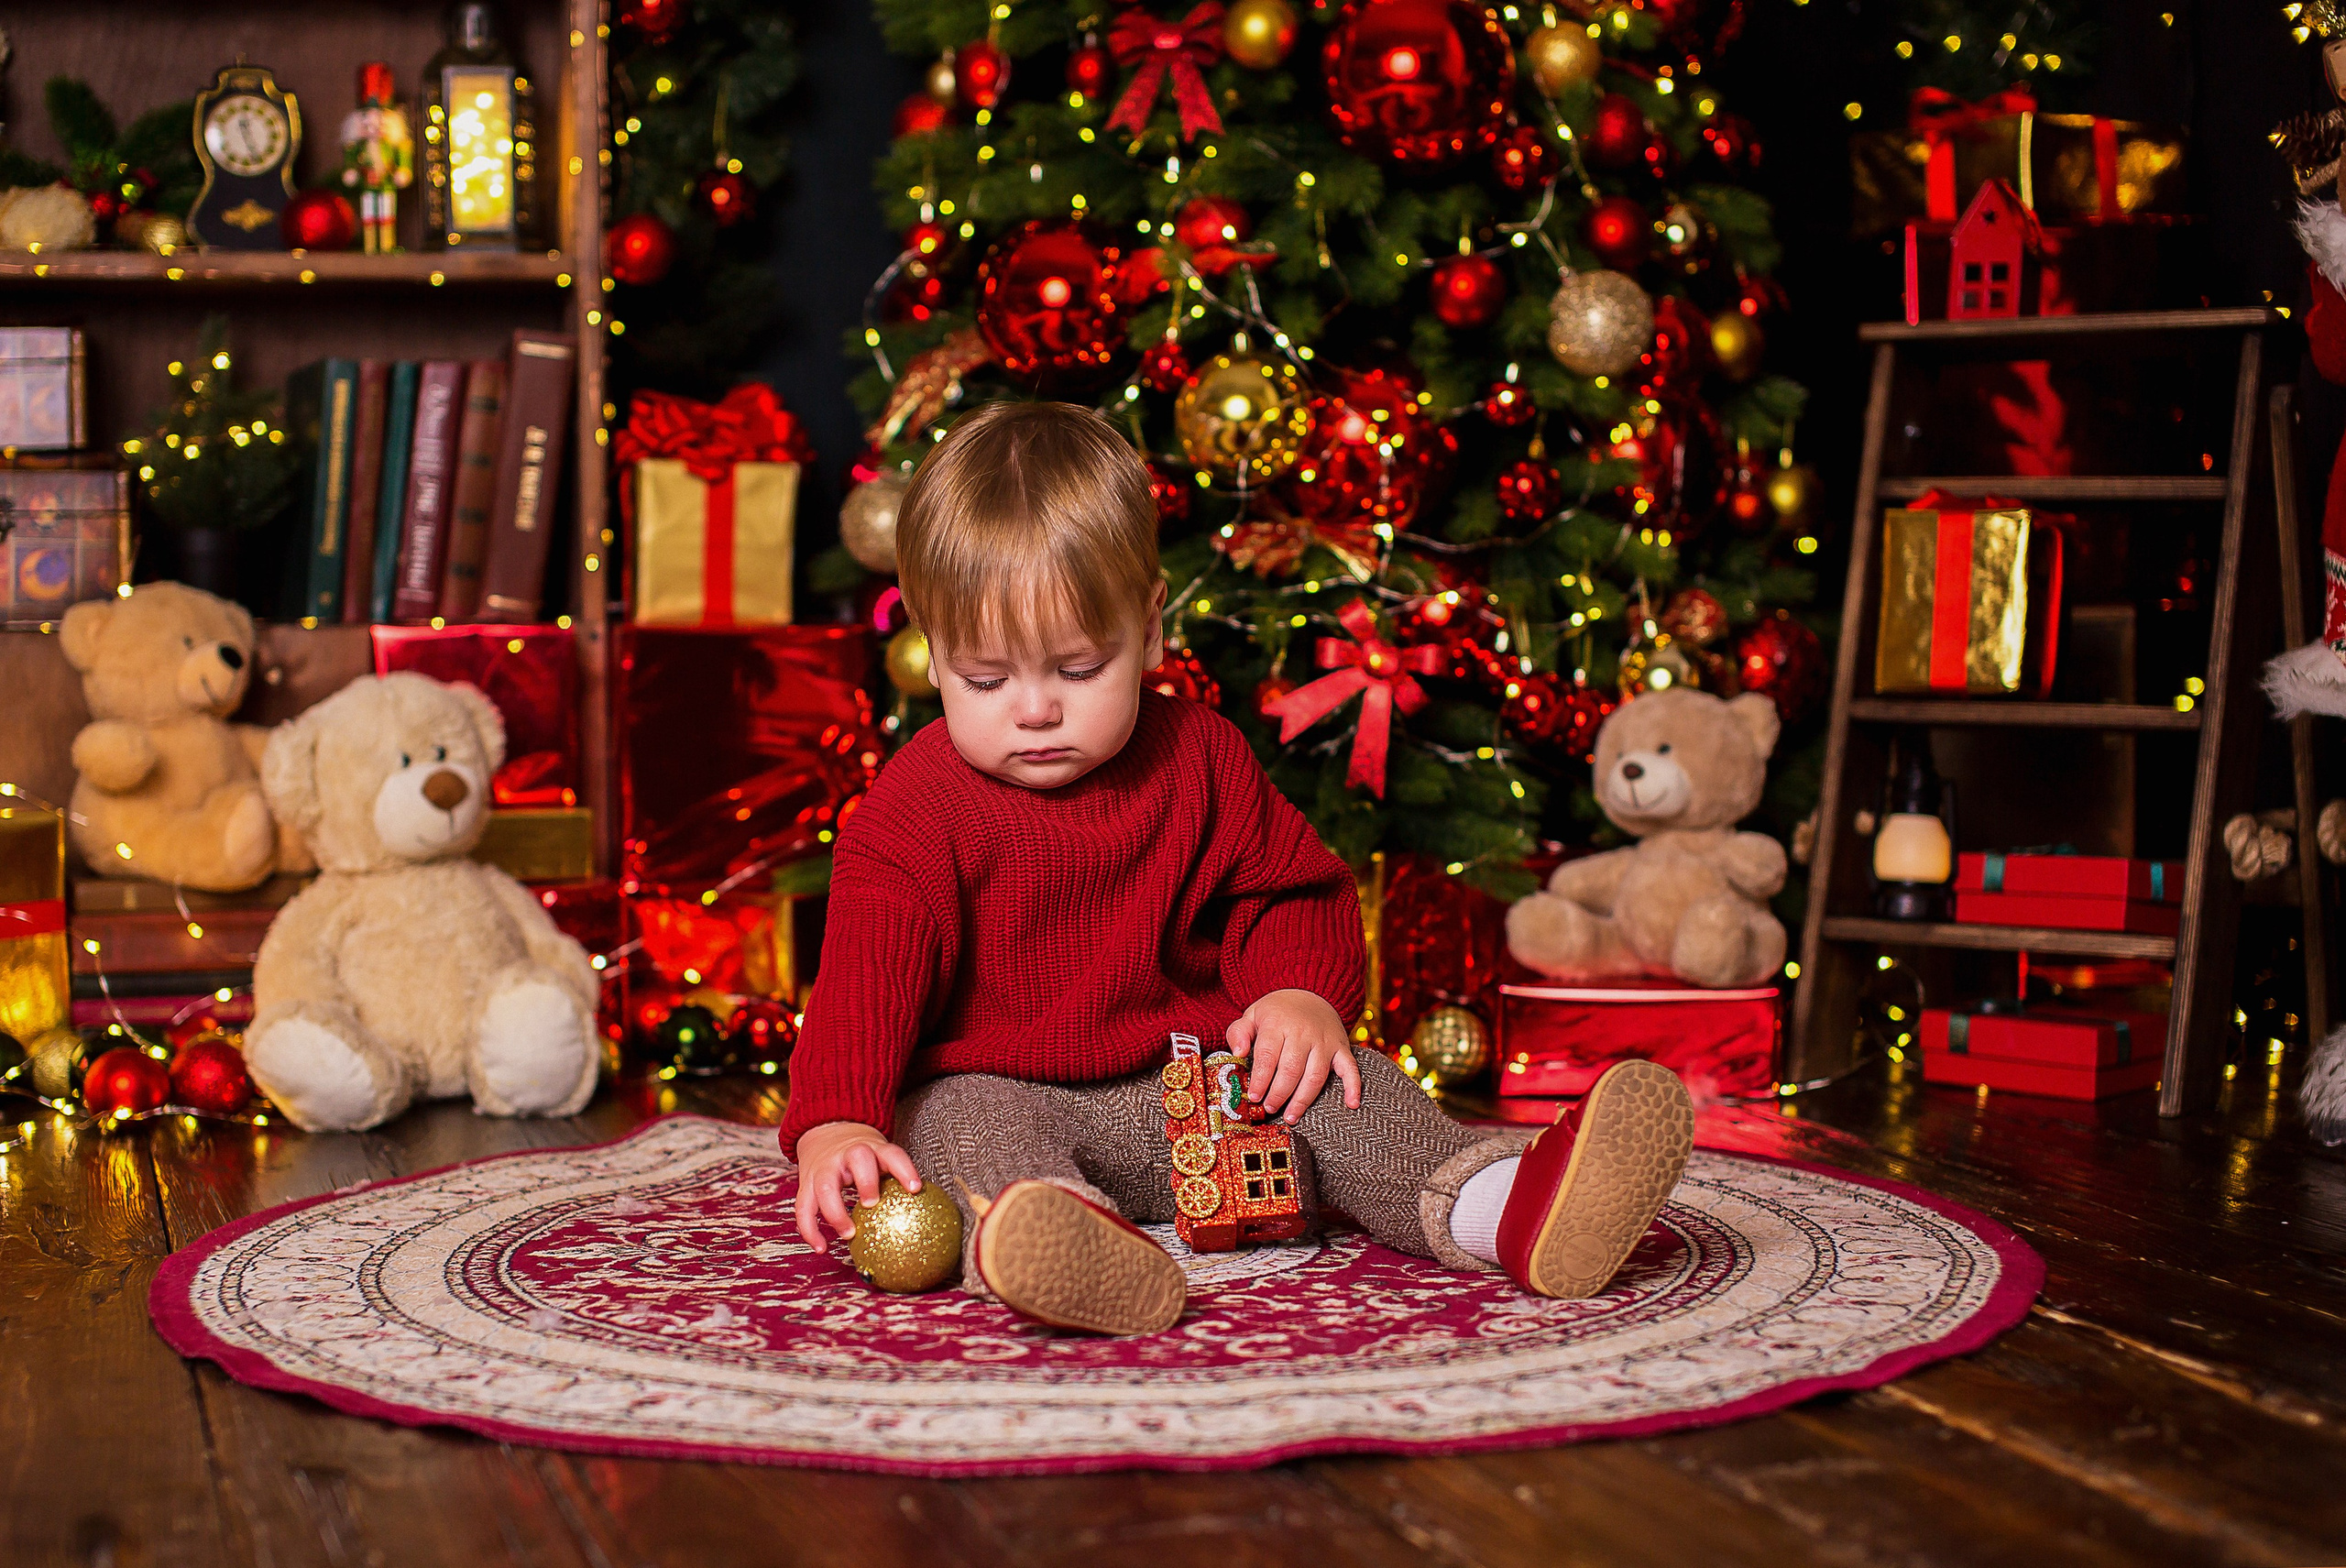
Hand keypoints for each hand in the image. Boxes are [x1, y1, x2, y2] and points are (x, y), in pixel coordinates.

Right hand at [791, 1120, 923, 1252]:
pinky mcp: (806, 1182)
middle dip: (866, 1181)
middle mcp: (848, 1154)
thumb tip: (925, 1215)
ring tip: (849, 1234)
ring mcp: (825, 1167)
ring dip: (836, 1212)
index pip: (892, 1153)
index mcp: (873, 1148)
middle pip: (858, 1159)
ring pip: (825, 1186)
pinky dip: (810, 1230)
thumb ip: (895, 1179)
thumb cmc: (864, 1155)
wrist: (827, 1131)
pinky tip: (821, 1248)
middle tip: (872, 1203)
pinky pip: (804, 1207)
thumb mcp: (880, 1157)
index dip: (904, 1169)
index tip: (915, 1188)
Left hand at [1227, 988, 1359, 1122]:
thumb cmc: (1277, 1012)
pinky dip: (1353, 1086)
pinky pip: (1350, 1068)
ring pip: (1315, 1075)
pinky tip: (1351, 1104)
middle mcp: (1303, 1032)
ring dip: (1303, 1099)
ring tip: (1291, 1116)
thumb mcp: (1252, 1015)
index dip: (1260, 1079)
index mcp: (1278, 1024)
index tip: (1254, 1096)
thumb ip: (1238, 1033)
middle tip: (1269, 1108)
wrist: (1310, 992)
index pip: (1268, 1056)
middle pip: (1291, 1069)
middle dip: (1279, 1093)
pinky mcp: (1341, 1048)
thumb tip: (1238, 1054)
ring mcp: (1325, 1041)